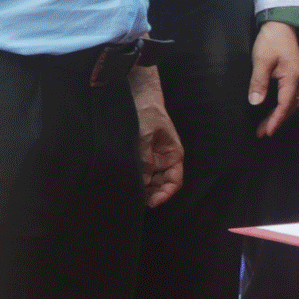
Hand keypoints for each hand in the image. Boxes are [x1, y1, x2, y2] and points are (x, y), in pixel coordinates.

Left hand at [131, 68, 183, 206]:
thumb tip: (141, 181)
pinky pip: (137, 173)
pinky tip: (124, 184)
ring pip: (148, 182)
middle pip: (160, 185)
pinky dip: (133, 180)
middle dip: (151, 194)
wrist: (137, 96)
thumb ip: (144, 158)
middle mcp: (162, 161)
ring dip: (141, 189)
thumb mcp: (145, 135)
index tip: (152, 202)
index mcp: (173, 155)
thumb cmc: (147, 113)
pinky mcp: (137, 157)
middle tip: (136, 202)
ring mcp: (150, 160)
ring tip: (129, 195)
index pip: (174, 181)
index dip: (165, 194)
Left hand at [248, 21, 298, 136]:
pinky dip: (282, 106)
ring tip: (266, 125)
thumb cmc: (271, 40)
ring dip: (279, 115)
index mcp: (292, 77)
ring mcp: (296, 77)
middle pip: (290, 106)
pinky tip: (273, 109)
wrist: (280, 23)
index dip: (276, 119)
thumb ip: (259, 82)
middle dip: (276, 121)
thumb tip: (255, 102)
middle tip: (262, 133)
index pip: (285, 104)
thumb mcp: (261, 60)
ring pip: (291, 102)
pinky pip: (290, 96)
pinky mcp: (292, 75)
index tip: (266, 131)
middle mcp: (298, 80)